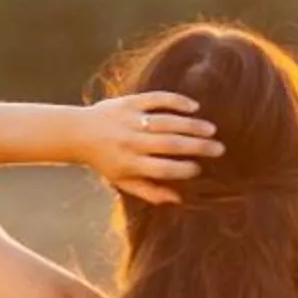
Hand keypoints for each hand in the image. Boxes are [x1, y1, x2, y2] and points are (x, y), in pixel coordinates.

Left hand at [81, 93, 223, 204]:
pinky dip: (175, 101)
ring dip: (191, 125)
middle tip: (219, 149)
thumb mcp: (123, 181)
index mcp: (130, 164)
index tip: (199, 169)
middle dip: (197, 147)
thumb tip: (178, 199)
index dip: (184, 170)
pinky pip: (155, 99)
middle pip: (170, 145)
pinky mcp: (128, 102)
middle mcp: (131, 142)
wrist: (78, 132)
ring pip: (166, 122)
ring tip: (211, 130)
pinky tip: (194, 107)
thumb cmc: (106, 161)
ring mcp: (130, 120)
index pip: (163, 168)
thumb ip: (150, 191)